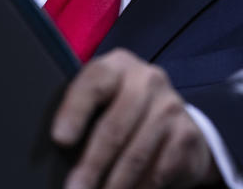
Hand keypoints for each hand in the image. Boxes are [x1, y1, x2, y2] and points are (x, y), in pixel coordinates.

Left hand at [52, 48, 220, 188]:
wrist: (174, 119)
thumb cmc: (121, 110)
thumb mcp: (102, 100)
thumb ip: (82, 112)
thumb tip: (55, 148)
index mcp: (118, 66)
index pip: (95, 82)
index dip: (75, 110)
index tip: (60, 139)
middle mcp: (148, 80)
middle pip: (114, 126)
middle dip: (91, 164)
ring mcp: (171, 107)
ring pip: (136, 155)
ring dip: (113, 185)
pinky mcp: (187, 136)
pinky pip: (158, 172)